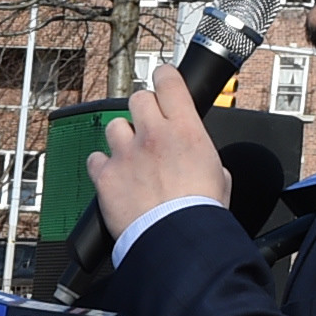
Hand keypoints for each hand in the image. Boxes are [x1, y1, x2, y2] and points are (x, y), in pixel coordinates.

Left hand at [81, 63, 234, 237]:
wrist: (177, 240)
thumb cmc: (199, 214)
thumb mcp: (220, 176)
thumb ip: (206, 158)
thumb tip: (203, 163)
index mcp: (185, 129)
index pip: (169, 81)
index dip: (164, 76)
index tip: (163, 77)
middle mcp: (153, 135)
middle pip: (138, 98)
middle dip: (143, 109)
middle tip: (148, 126)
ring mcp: (126, 153)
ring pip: (114, 126)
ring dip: (121, 137)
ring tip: (131, 156)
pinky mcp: (106, 176)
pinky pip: (95, 159)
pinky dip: (102, 166)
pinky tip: (113, 177)